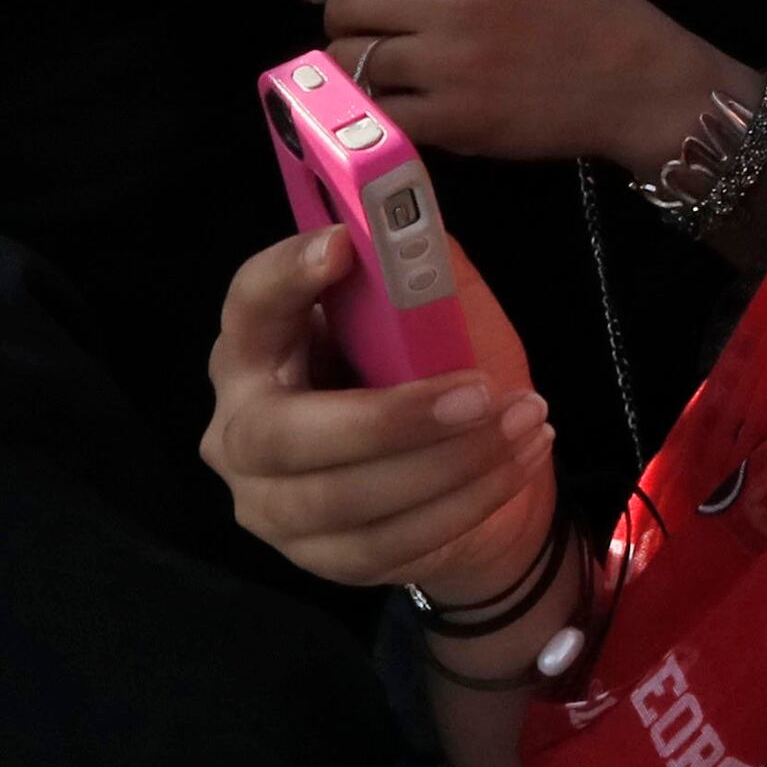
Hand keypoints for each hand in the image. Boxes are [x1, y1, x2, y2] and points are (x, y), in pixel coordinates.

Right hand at [202, 225, 553, 600]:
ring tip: (526, 422)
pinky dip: (461, 504)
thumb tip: (411, 207)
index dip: (285, 276)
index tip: (343, 246)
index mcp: (259, 347)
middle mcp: (241, 428)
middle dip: (389, 418)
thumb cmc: (440, 369)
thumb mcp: (437, 307)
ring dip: (447, 464)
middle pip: (284, 434)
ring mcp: (272, 504)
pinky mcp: (318, 559)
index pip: (248, 305)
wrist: (470, 473)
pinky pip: (385, 543)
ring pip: (341, 499)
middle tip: (480, 393)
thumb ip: (417, 263)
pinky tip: (515, 464)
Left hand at [307, 0, 753, 178]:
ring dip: (350, 68)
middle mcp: (462, 2)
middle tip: (353, 34)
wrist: (643, 85)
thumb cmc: (593, 17)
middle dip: (337, 18)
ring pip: (353, 59)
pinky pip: (379, 113)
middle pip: (351, 1)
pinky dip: (371, 113)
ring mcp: (455, 65)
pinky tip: (388, 109)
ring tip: (375, 74)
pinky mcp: (456, 121)